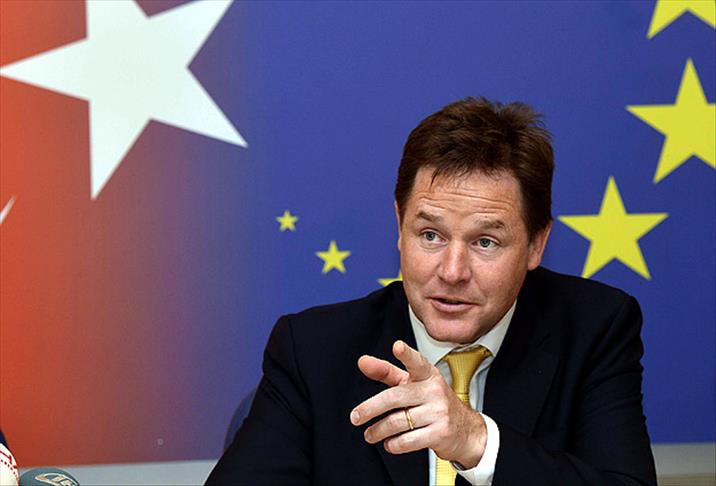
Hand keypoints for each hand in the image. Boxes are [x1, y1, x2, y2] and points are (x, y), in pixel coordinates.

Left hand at [350, 340, 486, 467]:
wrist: (467, 431)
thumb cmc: (434, 403)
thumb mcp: (413, 383)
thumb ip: (387, 372)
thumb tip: (363, 362)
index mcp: (427, 375)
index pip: (416, 362)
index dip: (406, 354)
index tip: (397, 346)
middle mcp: (434, 391)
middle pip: (395, 397)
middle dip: (370, 408)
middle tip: (356, 417)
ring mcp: (439, 412)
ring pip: (397, 422)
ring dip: (378, 431)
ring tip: (370, 434)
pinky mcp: (440, 433)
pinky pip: (407, 441)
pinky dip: (393, 444)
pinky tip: (389, 443)